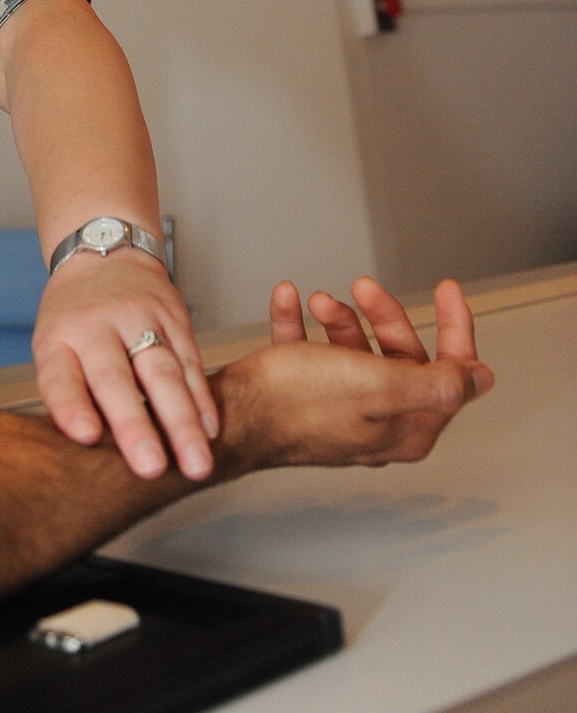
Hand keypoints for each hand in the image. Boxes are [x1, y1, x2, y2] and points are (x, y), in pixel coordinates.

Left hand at [33, 251, 217, 481]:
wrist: (105, 251)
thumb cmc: (74, 315)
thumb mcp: (53, 347)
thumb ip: (67, 395)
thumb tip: (85, 453)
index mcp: (59, 338)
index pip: (60, 376)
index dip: (71, 406)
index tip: (86, 436)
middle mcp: (97, 325)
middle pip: (116, 379)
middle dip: (135, 426)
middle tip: (150, 468)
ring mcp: (139, 318)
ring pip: (163, 373)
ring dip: (182, 422)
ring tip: (196, 463)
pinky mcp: (174, 317)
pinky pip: (190, 361)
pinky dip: (202, 400)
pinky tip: (210, 430)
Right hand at [225, 275, 494, 471]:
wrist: (231, 414)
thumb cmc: (296, 404)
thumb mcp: (378, 384)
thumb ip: (437, 384)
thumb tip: (481, 380)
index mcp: (406, 424)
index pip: (451, 373)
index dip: (455, 327)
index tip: (447, 291)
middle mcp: (378, 421)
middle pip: (400, 355)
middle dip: (381, 314)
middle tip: (364, 287)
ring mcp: (340, 409)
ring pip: (355, 350)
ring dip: (338, 316)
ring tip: (318, 300)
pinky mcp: (304, 398)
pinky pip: (310, 352)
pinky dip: (300, 324)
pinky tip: (289, 303)